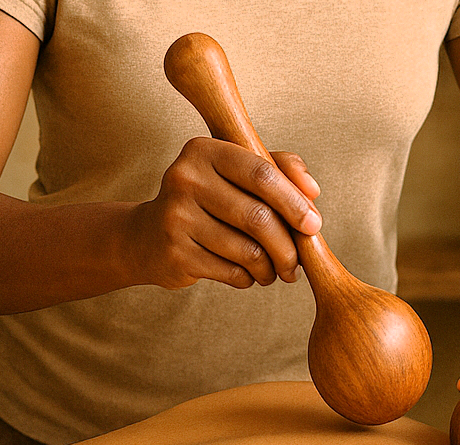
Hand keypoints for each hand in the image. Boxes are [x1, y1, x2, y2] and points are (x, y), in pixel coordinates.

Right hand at [128, 137, 321, 288]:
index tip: (314, 225)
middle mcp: (185, 179)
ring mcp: (176, 217)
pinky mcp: (175, 253)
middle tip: (297, 263)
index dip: (295, 202)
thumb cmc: (206, 201)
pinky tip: (248, 275)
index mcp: (204, 150)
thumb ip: (279, 168)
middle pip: (258, 217)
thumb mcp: (236, 173)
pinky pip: (232, 272)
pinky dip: (250, 278)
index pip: (262, 173)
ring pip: (248, 251)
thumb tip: (312, 191)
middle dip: (288, 246)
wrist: (146, 237)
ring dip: (271, 268)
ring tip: (273, 271)